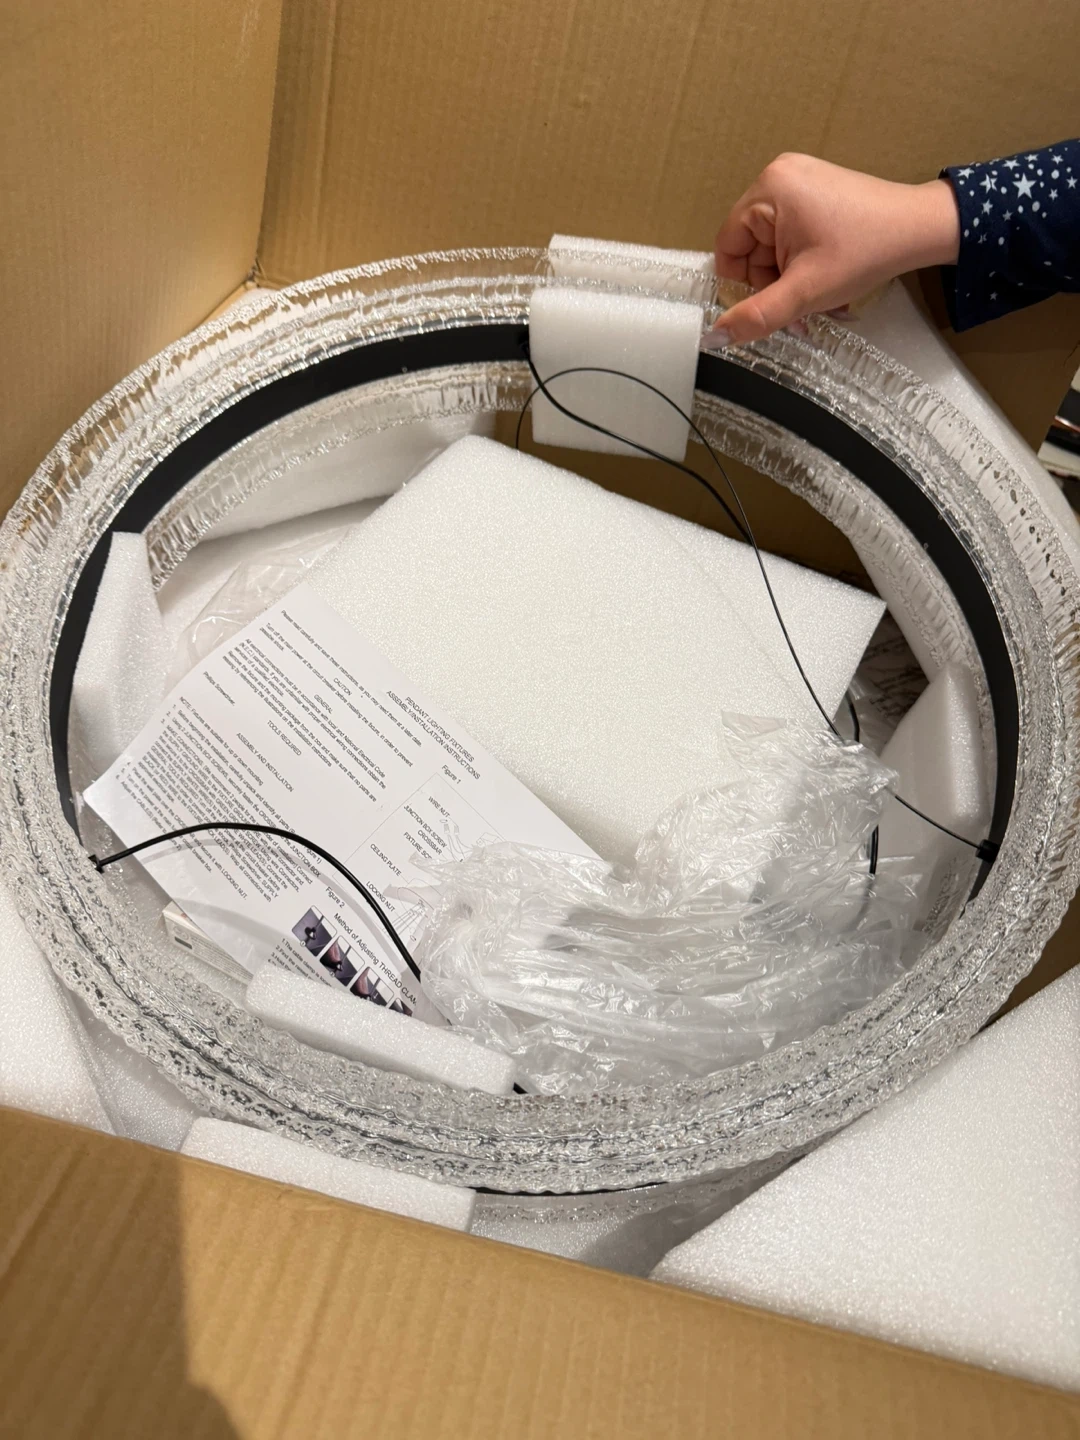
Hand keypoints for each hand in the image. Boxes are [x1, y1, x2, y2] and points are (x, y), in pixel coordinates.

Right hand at [707, 153, 960, 346]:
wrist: (921, 228)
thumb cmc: (865, 252)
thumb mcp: (805, 291)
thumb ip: (756, 315)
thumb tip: (714, 336)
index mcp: (768, 189)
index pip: (728, 247)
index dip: (742, 285)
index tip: (767, 306)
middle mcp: (779, 176)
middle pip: (751, 247)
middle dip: (772, 284)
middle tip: (799, 308)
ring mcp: (800, 180)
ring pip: (773, 246)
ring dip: (789, 278)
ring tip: (819, 295)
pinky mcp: (817, 191)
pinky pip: (792, 234)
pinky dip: (802, 262)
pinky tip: (825, 276)